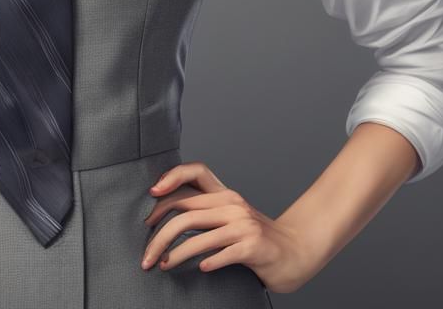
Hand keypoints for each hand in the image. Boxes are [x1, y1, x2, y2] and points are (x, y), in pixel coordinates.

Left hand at [141, 161, 317, 294]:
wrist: (296, 252)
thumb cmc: (256, 238)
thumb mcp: (231, 218)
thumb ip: (206, 213)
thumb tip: (163, 219)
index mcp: (225, 194)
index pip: (195, 171)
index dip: (171, 177)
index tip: (151, 194)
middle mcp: (233, 204)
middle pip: (186, 211)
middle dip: (159, 234)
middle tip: (146, 254)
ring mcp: (243, 224)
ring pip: (198, 235)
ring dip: (175, 253)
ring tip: (162, 265)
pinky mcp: (253, 246)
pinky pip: (221, 253)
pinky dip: (207, 262)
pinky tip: (199, 269)